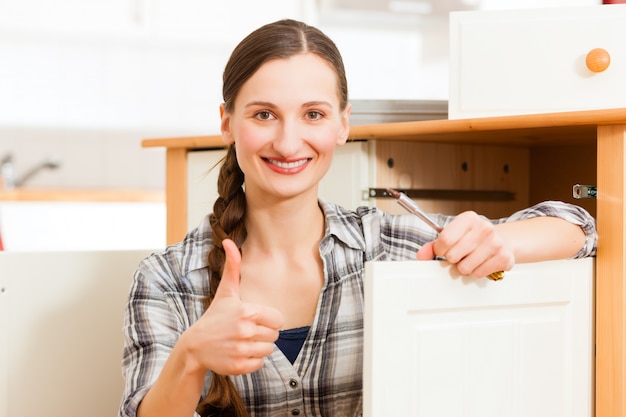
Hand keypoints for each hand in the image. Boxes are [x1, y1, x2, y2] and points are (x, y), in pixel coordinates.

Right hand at [181, 239, 283, 375]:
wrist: (194, 347)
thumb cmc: (214, 317)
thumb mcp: (226, 292)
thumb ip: (233, 267)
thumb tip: (229, 240)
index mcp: (247, 311)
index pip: (278, 319)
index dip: (268, 320)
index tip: (254, 320)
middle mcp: (245, 331)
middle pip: (274, 336)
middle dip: (263, 334)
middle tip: (245, 332)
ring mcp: (242, 350)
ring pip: (268, 350)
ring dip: (258, 348)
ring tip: (241, 342)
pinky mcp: (239, 366)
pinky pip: (260, 364)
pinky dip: (251, 361)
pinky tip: (238, 353)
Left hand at [416, 211, 513, 277]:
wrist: (501, 241)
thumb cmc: (473, 238)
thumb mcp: (453, 235)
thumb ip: (434, 245)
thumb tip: (421, 255)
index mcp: (469, 218)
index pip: (445, 240)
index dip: (440, 250)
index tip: (443, 250)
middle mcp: (484, 228)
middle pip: (453, 256)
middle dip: (453, 259)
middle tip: (460, 254)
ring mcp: (496, 243)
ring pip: (465, 268)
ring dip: (464, 267)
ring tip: (471, 258)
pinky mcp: (504, 258)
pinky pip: (478, 274)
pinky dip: (476, 272)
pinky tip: (481, 262)